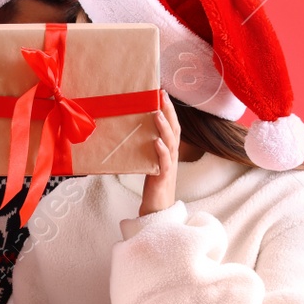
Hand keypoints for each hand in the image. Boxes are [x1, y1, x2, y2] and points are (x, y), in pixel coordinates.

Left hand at [138, 90, 179, 216]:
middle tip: (162, 95)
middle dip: (169, 111)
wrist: (157, 210)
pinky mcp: (163, 178)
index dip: (169, 109)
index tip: (161, 93)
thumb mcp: (148, 161)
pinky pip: (164, 162)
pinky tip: (156, 141)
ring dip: (164, 127)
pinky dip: (161, 151)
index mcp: (168, 150)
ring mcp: (169, 166)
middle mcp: (171, 155)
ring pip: (170, 143)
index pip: (172, 126)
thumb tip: (129, 130)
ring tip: (157, 113)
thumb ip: (144, 147)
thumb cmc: (152, 185)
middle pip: (174, 129)